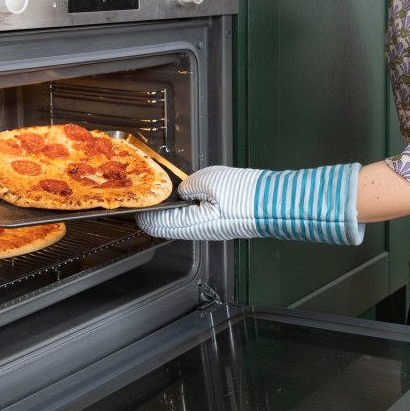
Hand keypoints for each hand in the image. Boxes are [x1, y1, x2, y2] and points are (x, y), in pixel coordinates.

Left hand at [136, 163, 363, 244]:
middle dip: (156, 211)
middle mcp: (197, 231)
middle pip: (166, 224)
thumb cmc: (245, 195)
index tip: (136, 202)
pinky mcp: (222, 222)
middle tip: (149, 195)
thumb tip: (181, 189)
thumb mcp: (208, 180)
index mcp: (189, 223)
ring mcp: (210, 228)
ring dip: (172, 209)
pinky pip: (197, 216)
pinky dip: (189, 207)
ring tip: (168, 192)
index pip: (155, 223)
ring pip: (181, 221)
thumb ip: (188, 185)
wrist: (273, 201)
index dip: (143, 212)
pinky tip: (192, 194)